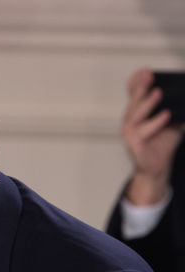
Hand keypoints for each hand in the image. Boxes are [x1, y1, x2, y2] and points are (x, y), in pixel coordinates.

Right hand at [122, 68, 182, 205]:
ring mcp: (130, 133)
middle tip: (150, 76)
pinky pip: (144, 132)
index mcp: (136, 111)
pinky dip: (156, 123)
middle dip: (141, 87)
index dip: (136, 81)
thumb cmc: (162, 142)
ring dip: (147, 103)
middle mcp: (129, 120)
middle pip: (133, 100)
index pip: (131, 92)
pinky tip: (166, 115)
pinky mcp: (135, 145)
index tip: (145, 71)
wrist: (157, 167)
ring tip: (158, 92)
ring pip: (136, 114)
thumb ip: (176, 107)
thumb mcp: (172, 119)